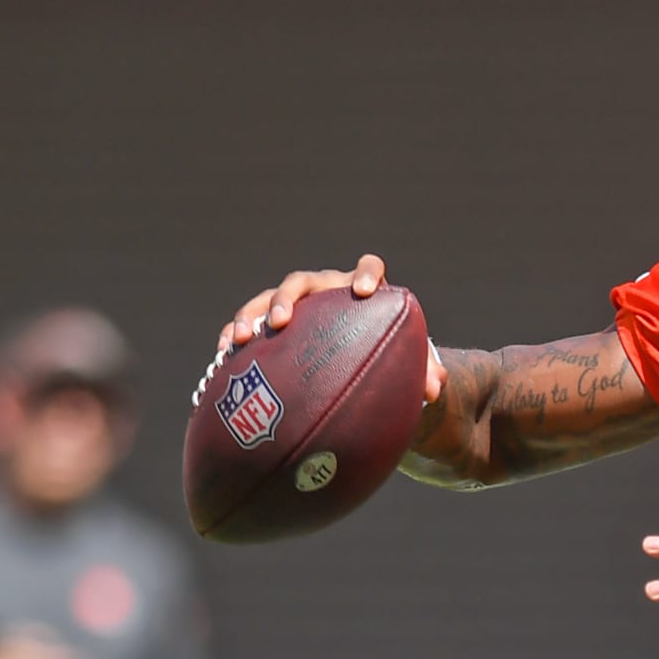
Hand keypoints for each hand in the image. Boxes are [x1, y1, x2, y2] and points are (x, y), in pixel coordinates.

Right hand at [214, 254, 445, 402]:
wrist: (358, 360)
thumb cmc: (387, 355)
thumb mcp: (407, 362)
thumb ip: (424, 370)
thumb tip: (434, 391)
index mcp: (363, 291)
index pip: (369, 267)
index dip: (366, 273)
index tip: (363, 291)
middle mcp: (327, 290)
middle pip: (303, 281)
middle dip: (287, 298)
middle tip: (281, 321)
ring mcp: (296, 305)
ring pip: (268, 298)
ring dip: (252, 314)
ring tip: (242, 337)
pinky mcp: (271, 324)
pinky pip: (247, 323)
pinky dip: (234, 334)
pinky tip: (224, 354)